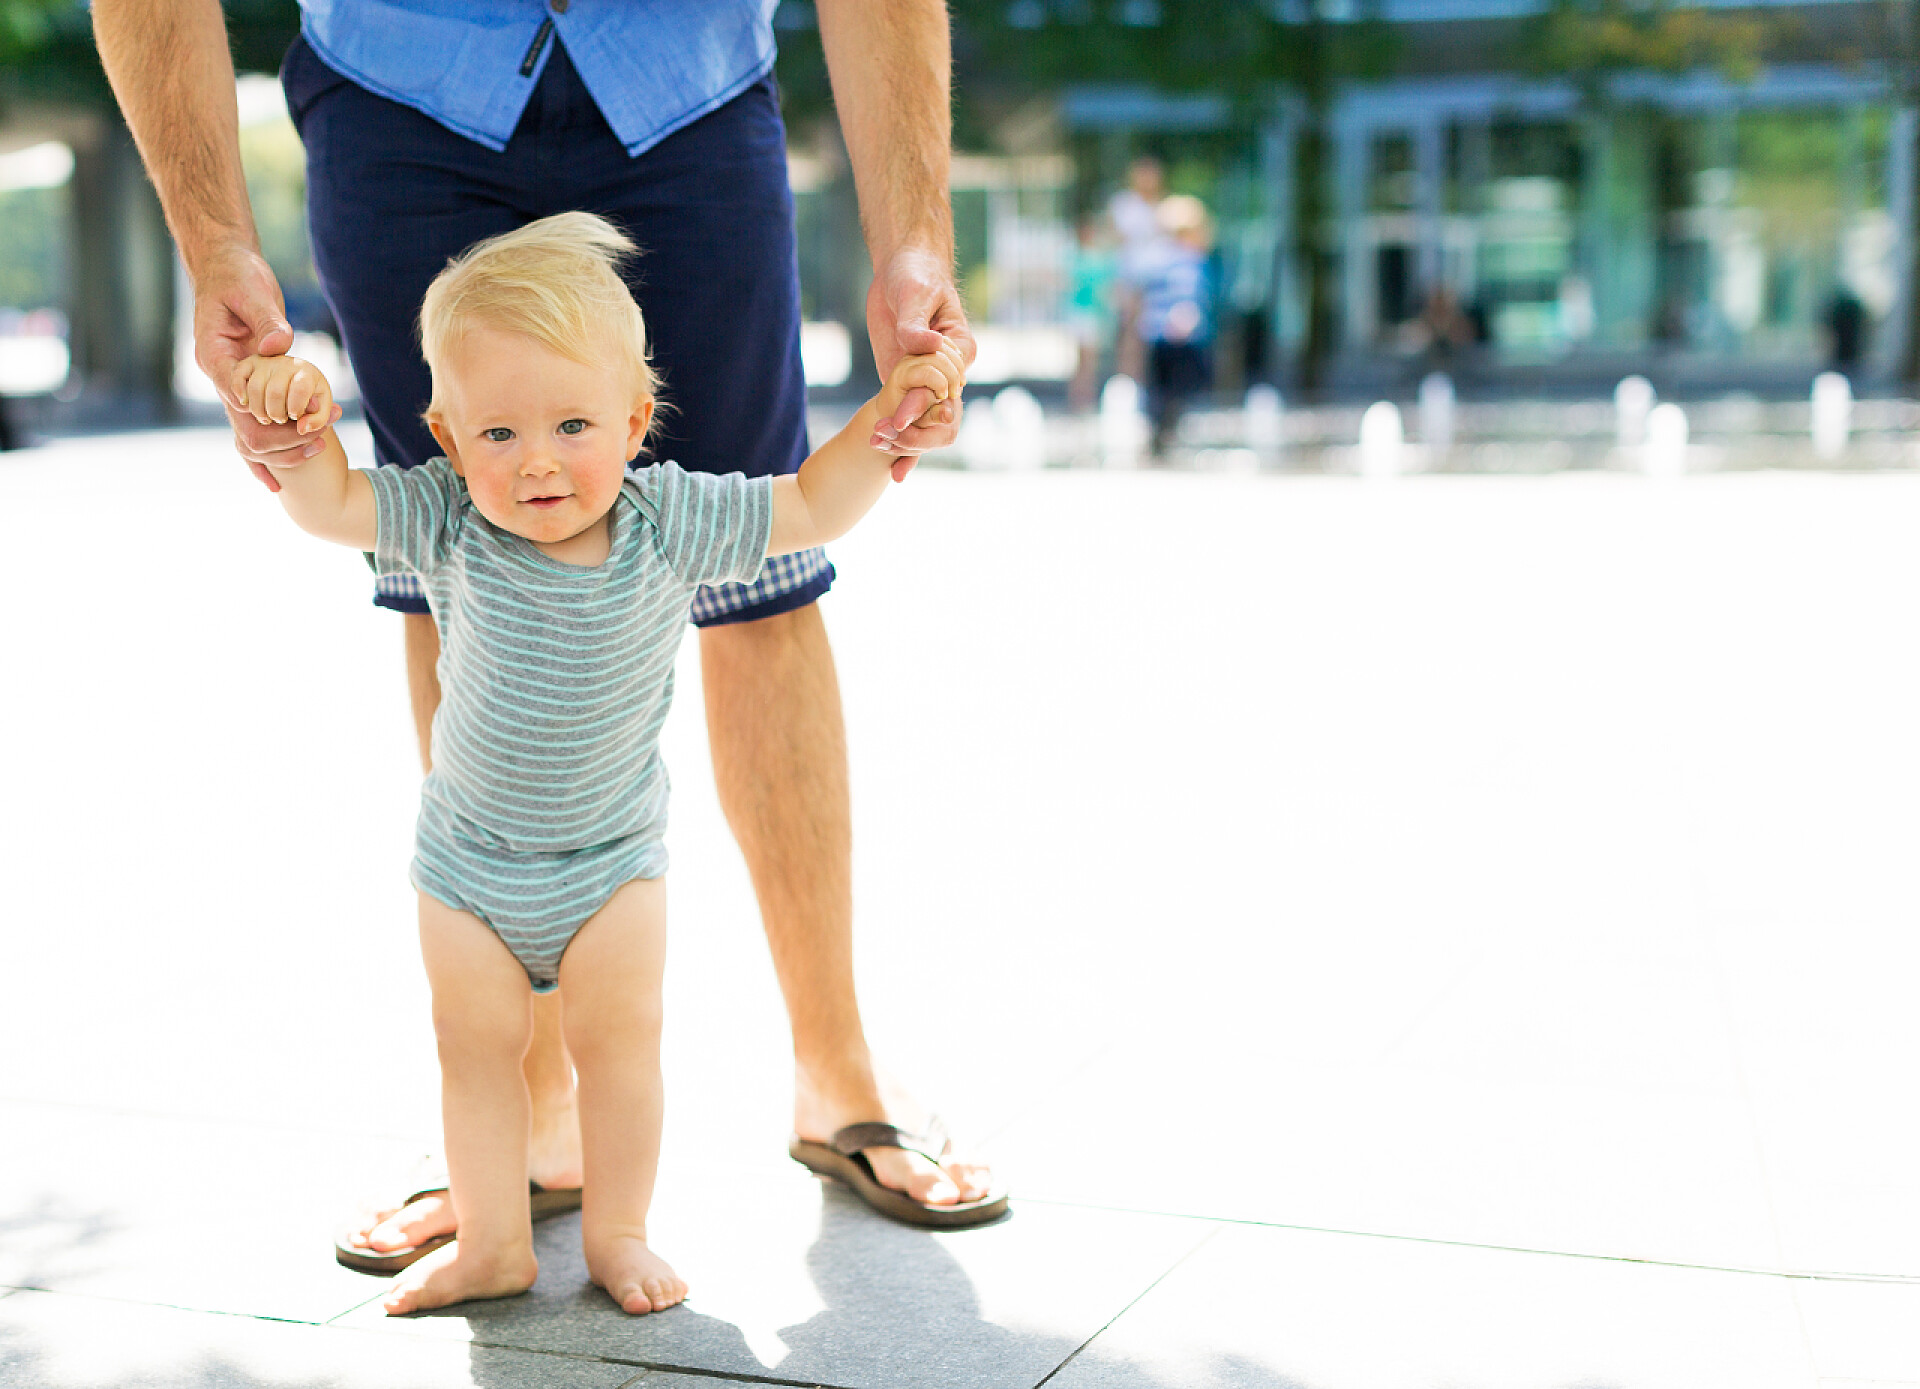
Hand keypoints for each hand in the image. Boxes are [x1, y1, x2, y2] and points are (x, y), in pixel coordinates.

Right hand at [194, 243, 329, 489]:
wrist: (226, 268)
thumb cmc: (236, 276)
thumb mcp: (251, 293)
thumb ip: (266, 320)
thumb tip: (279, 348)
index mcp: (214, 357)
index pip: (238, 398)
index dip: (272, 413)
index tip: (304, 418)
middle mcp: (221, 377)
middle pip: (246, 426)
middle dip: (285, 436)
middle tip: (323, 435)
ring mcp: (232, 385)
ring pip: (249, 434)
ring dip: (284, 444)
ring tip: (322, 445)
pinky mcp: (248, 386)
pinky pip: (253, 425)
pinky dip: (266, 451)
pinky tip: (277, 481)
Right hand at [233, 353, 335, 438]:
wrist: (294, 382)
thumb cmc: (310, 400)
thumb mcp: (322, 411)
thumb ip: (317, 421)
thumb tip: (302, 428)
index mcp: (307, 372)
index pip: (300, 389)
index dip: (296, 408)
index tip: (295, 416)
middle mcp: (285, 363)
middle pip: (275, 392)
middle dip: (277, 414)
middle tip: (280, 420)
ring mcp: (265, 362)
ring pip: (254, 388)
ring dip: (259, 410)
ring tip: (267, 419)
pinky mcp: (248, 364)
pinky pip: (237, 376)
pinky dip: (238, 392)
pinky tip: (245, 406)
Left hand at [866, 245, 975, 480]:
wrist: (901, 270)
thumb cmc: (916, 275)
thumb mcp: (916, 294)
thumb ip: (916, 323)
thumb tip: (923, 345)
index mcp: (960, 349)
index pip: (948, 384)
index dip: (926, 404)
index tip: (901, 416)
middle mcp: (949, 372)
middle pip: (940, 413)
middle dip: (914, 431)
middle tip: (883, 439)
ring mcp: (928, 381)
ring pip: (926, 424)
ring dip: (907, 443)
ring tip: (882, 458)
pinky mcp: (906, 385)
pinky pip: (908, 419)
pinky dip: (902, 444)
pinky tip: (894, 472)